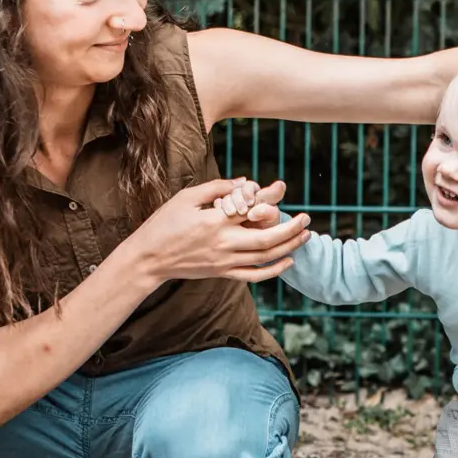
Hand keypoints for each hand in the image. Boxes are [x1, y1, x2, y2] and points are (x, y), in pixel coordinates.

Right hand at [133, 178, 309, 282]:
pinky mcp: (221, 273)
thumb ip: (216, 188)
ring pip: (264, 257)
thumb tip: (245, 182)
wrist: (149, 258)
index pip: (250, 208)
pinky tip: (287, 261)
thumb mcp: (186, 198)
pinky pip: (253, 275)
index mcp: (215, 220)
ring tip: (305, 237)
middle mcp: (223, 243)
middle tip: (307, 219)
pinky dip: (273, 270)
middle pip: (266, 238)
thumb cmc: (163, 224)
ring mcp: (224, 261)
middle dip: (291, 229)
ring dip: (288, 247)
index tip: (282, 189)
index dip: (270, 198)